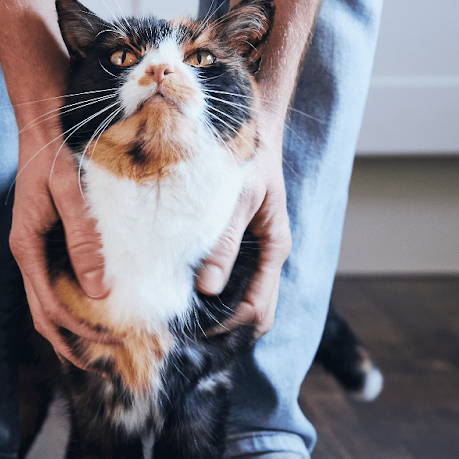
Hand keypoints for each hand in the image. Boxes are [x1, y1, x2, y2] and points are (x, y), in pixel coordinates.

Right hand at [10, 123, 111, 367]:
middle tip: (111, 360)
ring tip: (105, 347)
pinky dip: (75, 306)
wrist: (40, 132)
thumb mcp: (70, 192)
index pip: (51, 306)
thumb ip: (83, 237)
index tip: (113, 341)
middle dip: (75, 343)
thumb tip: (98, 289)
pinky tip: (99, 312)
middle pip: (44, 317)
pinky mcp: (46, 247)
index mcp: (27, 248)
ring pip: (48, 306)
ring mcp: (34, 253)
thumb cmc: (54, 157)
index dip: (81, 329)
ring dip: (73, 330)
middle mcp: (26, 257)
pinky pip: (57, 287)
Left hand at [195, 139, 291, 336]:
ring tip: (182, 319)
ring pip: (245, 299)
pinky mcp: (242, 244)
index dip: (229, 326)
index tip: (195, 329)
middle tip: (185, 334)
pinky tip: (186, 293)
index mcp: (275, 247)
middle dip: (226, 329)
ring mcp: (258, 252)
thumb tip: (208, 288)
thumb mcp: (236, 197)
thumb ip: (224, 241)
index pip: (258, 308)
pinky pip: (233, 280)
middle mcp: (269, 255)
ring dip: (219, 314)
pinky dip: (214, 294)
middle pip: (255, 312)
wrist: (252, 124)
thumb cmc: (247, 155)